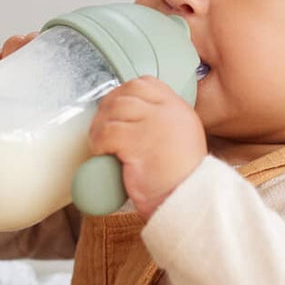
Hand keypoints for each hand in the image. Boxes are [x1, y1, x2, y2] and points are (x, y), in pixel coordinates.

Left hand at [88, 76, 206, 221]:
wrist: (186, 200)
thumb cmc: (179, 178)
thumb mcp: (180, 139)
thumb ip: (163, 123)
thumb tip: (133, 117)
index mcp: (179, 109)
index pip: (146, 83)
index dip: (124, 92)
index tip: (115, 109)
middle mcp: (168, 111)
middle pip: (127, 92)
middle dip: (108, 106)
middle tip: (101, 127)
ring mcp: (154, 124)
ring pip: (115, 108)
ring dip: (100, 125)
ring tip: (99, 143)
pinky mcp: (138, 142)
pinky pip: (108, 132)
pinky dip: (98, 141)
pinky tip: (101, 152)